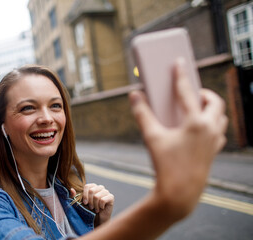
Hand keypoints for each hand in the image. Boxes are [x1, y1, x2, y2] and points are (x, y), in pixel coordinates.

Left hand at [71, 184, 113, 225]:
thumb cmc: (89, 210)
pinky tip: (101, 208)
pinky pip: (103, 200)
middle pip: (92, 190)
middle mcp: (100, 187)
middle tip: (91, 207)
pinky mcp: (111, 197)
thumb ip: (74, 196)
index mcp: (92, 186)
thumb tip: (71, 189)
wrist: (98, 219)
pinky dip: (100, 206)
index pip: (87, 186)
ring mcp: (106, 192)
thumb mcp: (80, 203)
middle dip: (90, 201)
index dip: (84, 195)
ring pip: (97, 196)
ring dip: (95, 205)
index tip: (85, 203)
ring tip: (96, 209)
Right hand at [129, 59, 227, 218]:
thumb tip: (134, 95)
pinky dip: (212, 124)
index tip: (180, 62)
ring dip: (211, 108)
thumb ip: (142, 114)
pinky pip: (219, 131)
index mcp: (195, 122)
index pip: (187, 91)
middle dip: (204, 92)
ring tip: (195, 108)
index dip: (181, 75)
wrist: (180, 192)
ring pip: (221, 116)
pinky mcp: (214, 150)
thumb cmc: (166, 165)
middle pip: (215, 101)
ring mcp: (214, 140)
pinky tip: (198, 129)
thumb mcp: (152, 137)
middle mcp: (209, 128)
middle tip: (190, 92)